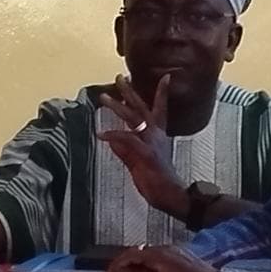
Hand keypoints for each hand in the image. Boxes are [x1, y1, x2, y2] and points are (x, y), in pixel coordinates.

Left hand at [96, 75, 193, 217]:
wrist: (170, 195)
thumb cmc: (157, 182)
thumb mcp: (138, 163)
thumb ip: (125, 151)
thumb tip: (112, 142)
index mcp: (158, 135)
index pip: (161, 108)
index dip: (162, 92)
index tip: (165, 76)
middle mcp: (156, 135)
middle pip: (142, 107)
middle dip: (130, 91)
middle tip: (119, 77)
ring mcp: (151, 142)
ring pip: (133, 117)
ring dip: (117, 106)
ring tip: (104, 97)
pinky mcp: (146, 152)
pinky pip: (127, 138)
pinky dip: (113, 134)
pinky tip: (100, 133)